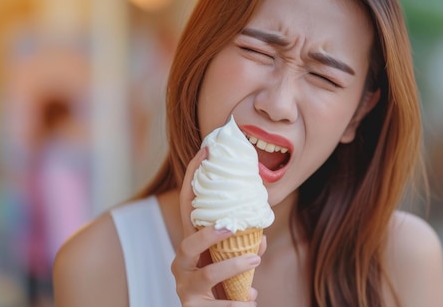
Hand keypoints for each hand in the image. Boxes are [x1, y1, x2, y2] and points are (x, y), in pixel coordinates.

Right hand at [173, 147, 266, 304]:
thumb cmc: (219, 285)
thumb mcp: (228, 262)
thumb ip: (242, 248)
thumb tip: (261, 241)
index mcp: (191, 245)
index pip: (188, 206)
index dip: (193, 177)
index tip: (205, 151)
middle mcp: (182, 264)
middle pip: (187, 244)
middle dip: (207, 234)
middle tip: (231, 226)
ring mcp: (185, 287)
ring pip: (205, 275)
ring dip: (233, 267)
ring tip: (255, 261)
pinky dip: (240, 304)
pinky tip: (253, 301)